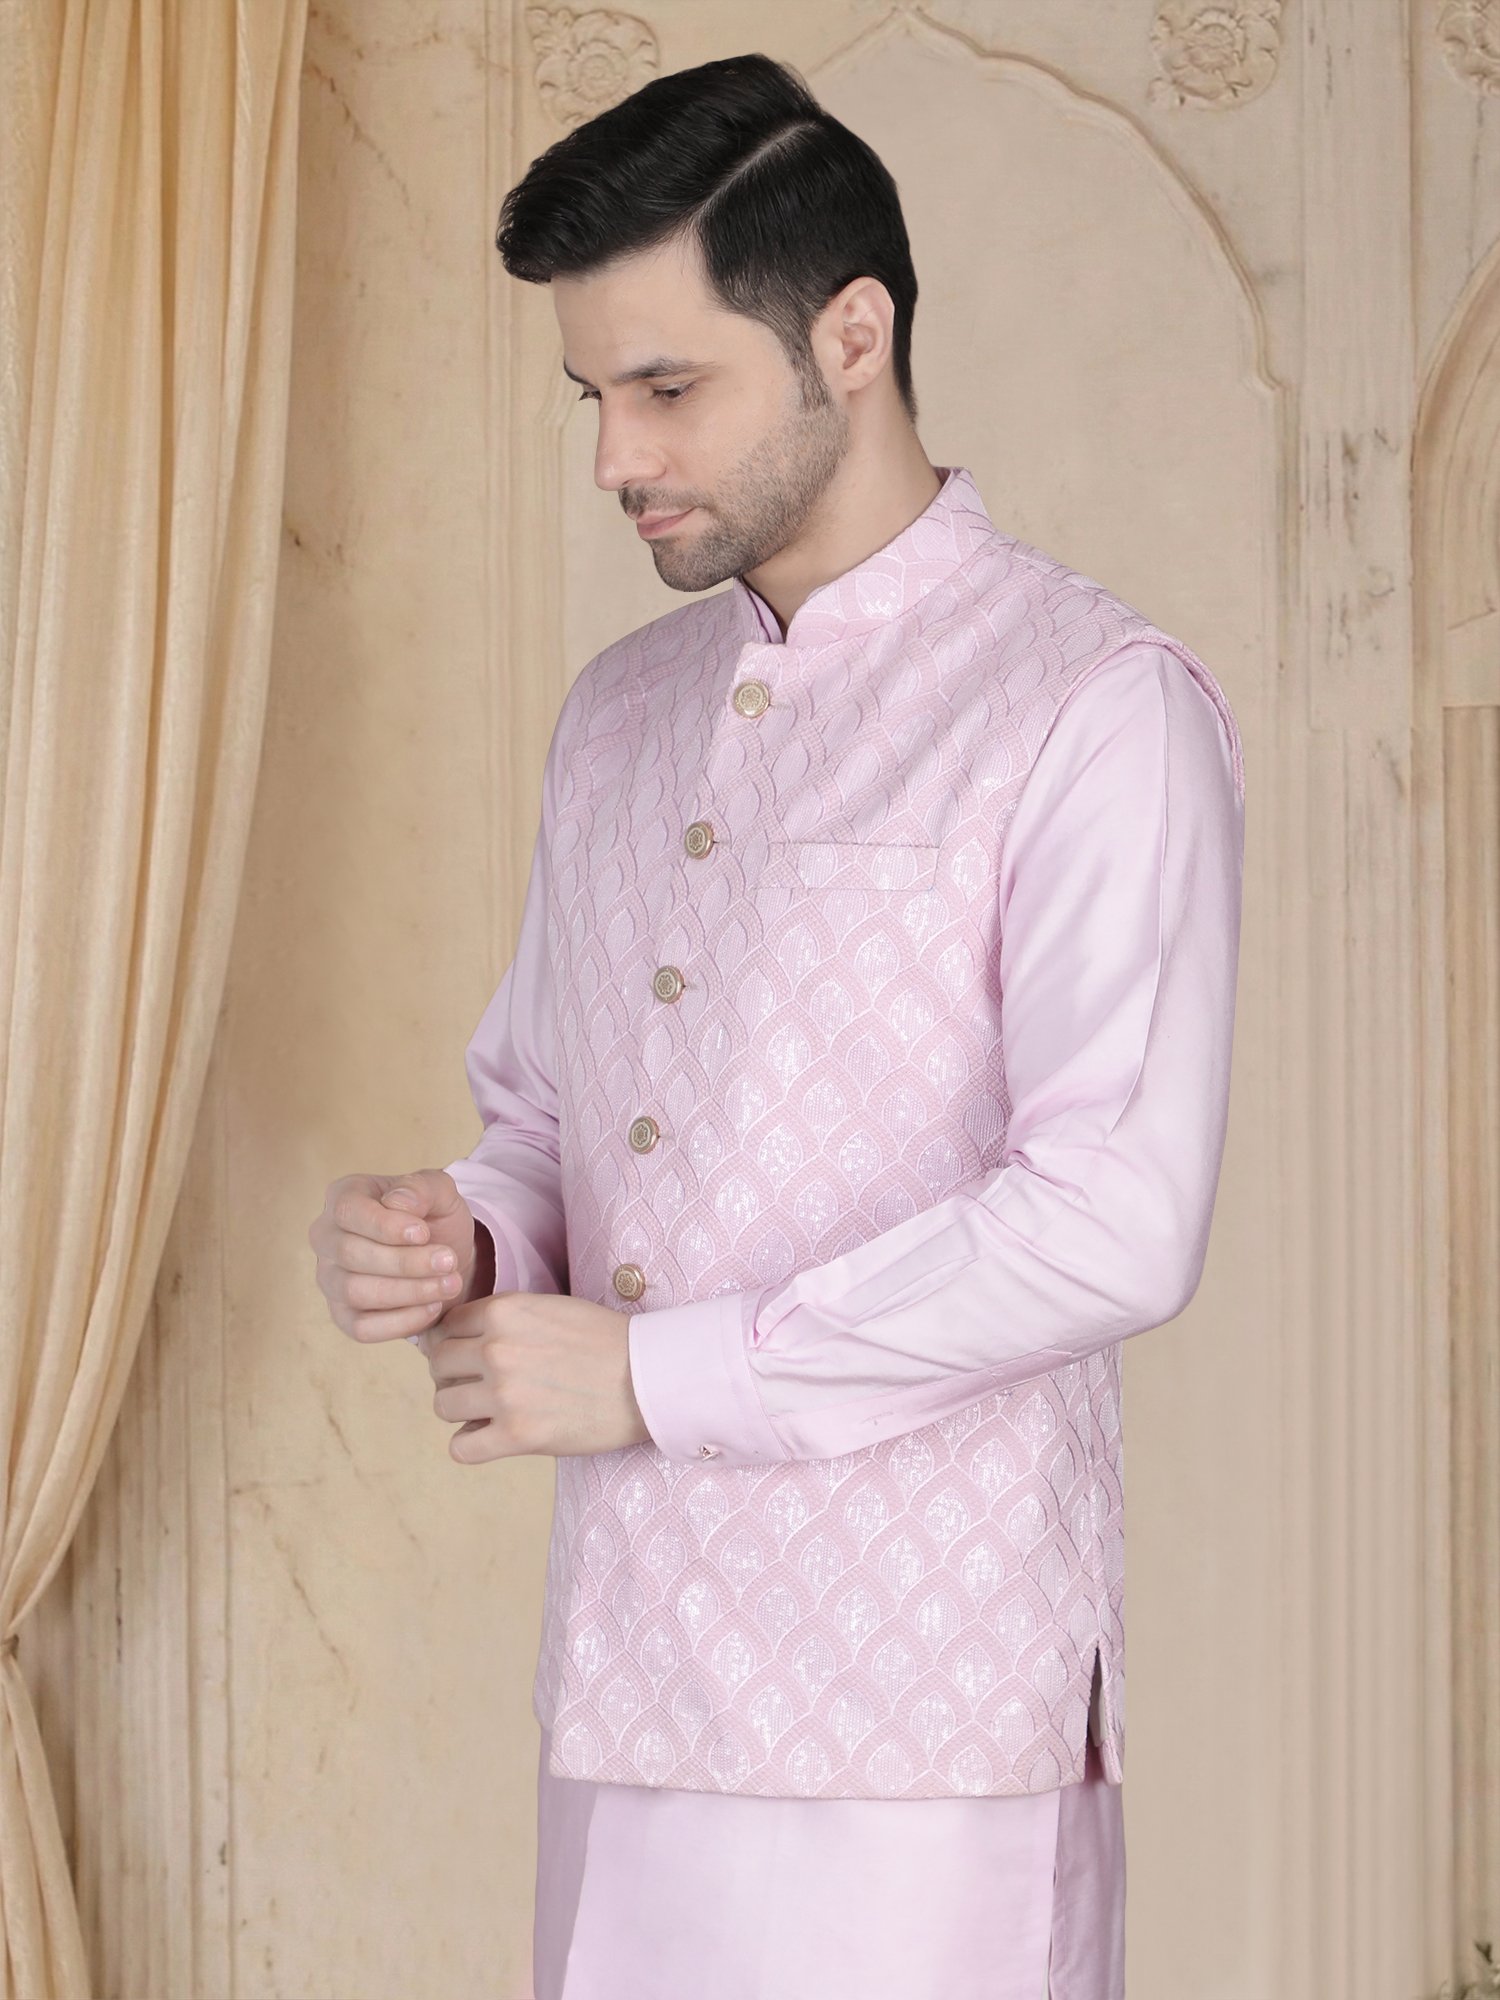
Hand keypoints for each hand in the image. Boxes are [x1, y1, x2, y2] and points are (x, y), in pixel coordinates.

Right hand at [309, 1169, 478, 1345]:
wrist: (443, 1254)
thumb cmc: (432, 1217)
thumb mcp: (439, 1191)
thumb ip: (422, 1187)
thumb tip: (398, 1202)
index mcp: (343, 1197)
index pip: (348, 1210)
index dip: (386, 1226)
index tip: (424, 1233)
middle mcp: (326, 1238)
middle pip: (351, 1254)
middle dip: (405, 1262)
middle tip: (449, 1262)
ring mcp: (330, 1279)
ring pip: (355, 1291)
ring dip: (409, 1291)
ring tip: (449, 1284)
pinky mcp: (343, 1315)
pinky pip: (361, 1328)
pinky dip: (401, 1322)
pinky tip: (433, 1307)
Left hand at [426, 1291, 653, 1461]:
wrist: (648, 1377)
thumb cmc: (605, 1340)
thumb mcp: (551, 1308)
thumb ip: (506, 1318)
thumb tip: (458, 1334)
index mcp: (504, 1312)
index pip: (447, 1326)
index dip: (455, 1342)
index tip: (470, 1356)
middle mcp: (496, 1349)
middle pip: (438, 1365)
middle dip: (453, 1375)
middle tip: (478, 1385)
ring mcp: (504, 1394)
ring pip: (443, 1405)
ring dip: (461, 1410)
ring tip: (488, 1412)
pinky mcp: (517, 1435)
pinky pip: (461, 1448)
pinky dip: (471, 1445)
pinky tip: (492, 1438)